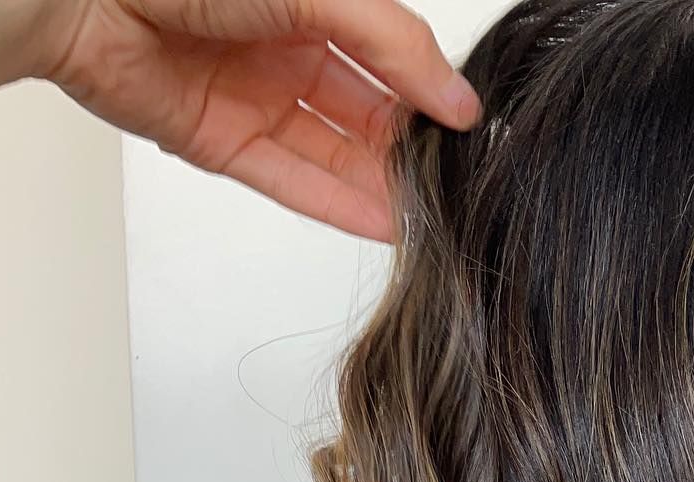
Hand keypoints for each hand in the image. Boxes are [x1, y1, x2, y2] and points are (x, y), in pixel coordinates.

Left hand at [0, 0, 480, 238]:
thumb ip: (391, 45)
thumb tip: (454, 98)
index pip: (388, 57)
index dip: (428, 92)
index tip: (470, 126)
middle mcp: (285, 47)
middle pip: (365, 110)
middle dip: (409, 147)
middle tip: (457, 181)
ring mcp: (255, 98)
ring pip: (334, 152)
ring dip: (382, 185)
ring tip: (433, 215)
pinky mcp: (223, 144)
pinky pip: (294, 181)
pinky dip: (339, 205)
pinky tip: (386, 224)